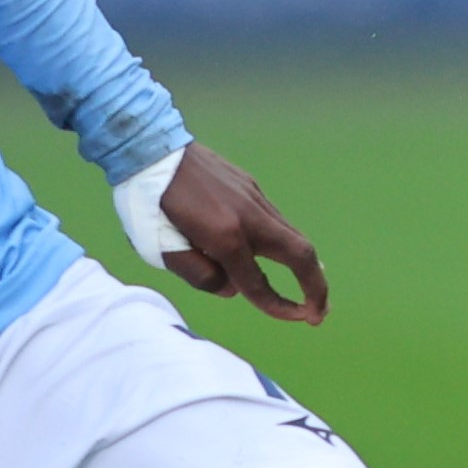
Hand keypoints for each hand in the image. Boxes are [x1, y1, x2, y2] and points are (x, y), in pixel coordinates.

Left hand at [154, 139, 330, 323]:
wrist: (148, 148)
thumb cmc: (146, 205)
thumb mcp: (161, 250)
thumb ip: (200, 276)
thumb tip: (233, 288)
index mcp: (224, 237)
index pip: (258, 285)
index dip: (280, 308)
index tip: (297, 319)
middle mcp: (248, 215)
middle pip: (301, 254)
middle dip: (317, 287)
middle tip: (320, 312)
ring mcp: (252, 196)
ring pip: (293, 235)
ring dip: (306, 265)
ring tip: (311, 289)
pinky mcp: (249, 185)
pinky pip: (276, 220)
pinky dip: (286, 244)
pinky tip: (278, 253)